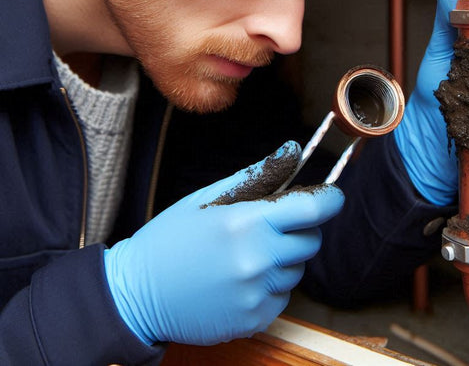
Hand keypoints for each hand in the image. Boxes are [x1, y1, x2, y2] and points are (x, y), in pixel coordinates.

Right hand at [103, 141, 344, 345]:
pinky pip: (281, 297)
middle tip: (268, 228)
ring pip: (296, 271)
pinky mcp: (254, 320)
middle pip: (311, 241)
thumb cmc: (172, 239)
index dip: (330, 200)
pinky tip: (237, 282)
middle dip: (300, 230)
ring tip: (243, 257)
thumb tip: (296, 150)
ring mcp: (256, 293)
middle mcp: (256, 259)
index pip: (314, 209)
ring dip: (281, 261)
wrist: (138, 293)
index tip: (330, 196)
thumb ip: (258, 175)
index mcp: (245, 222)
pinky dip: (268, 288)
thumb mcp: (208, 198)